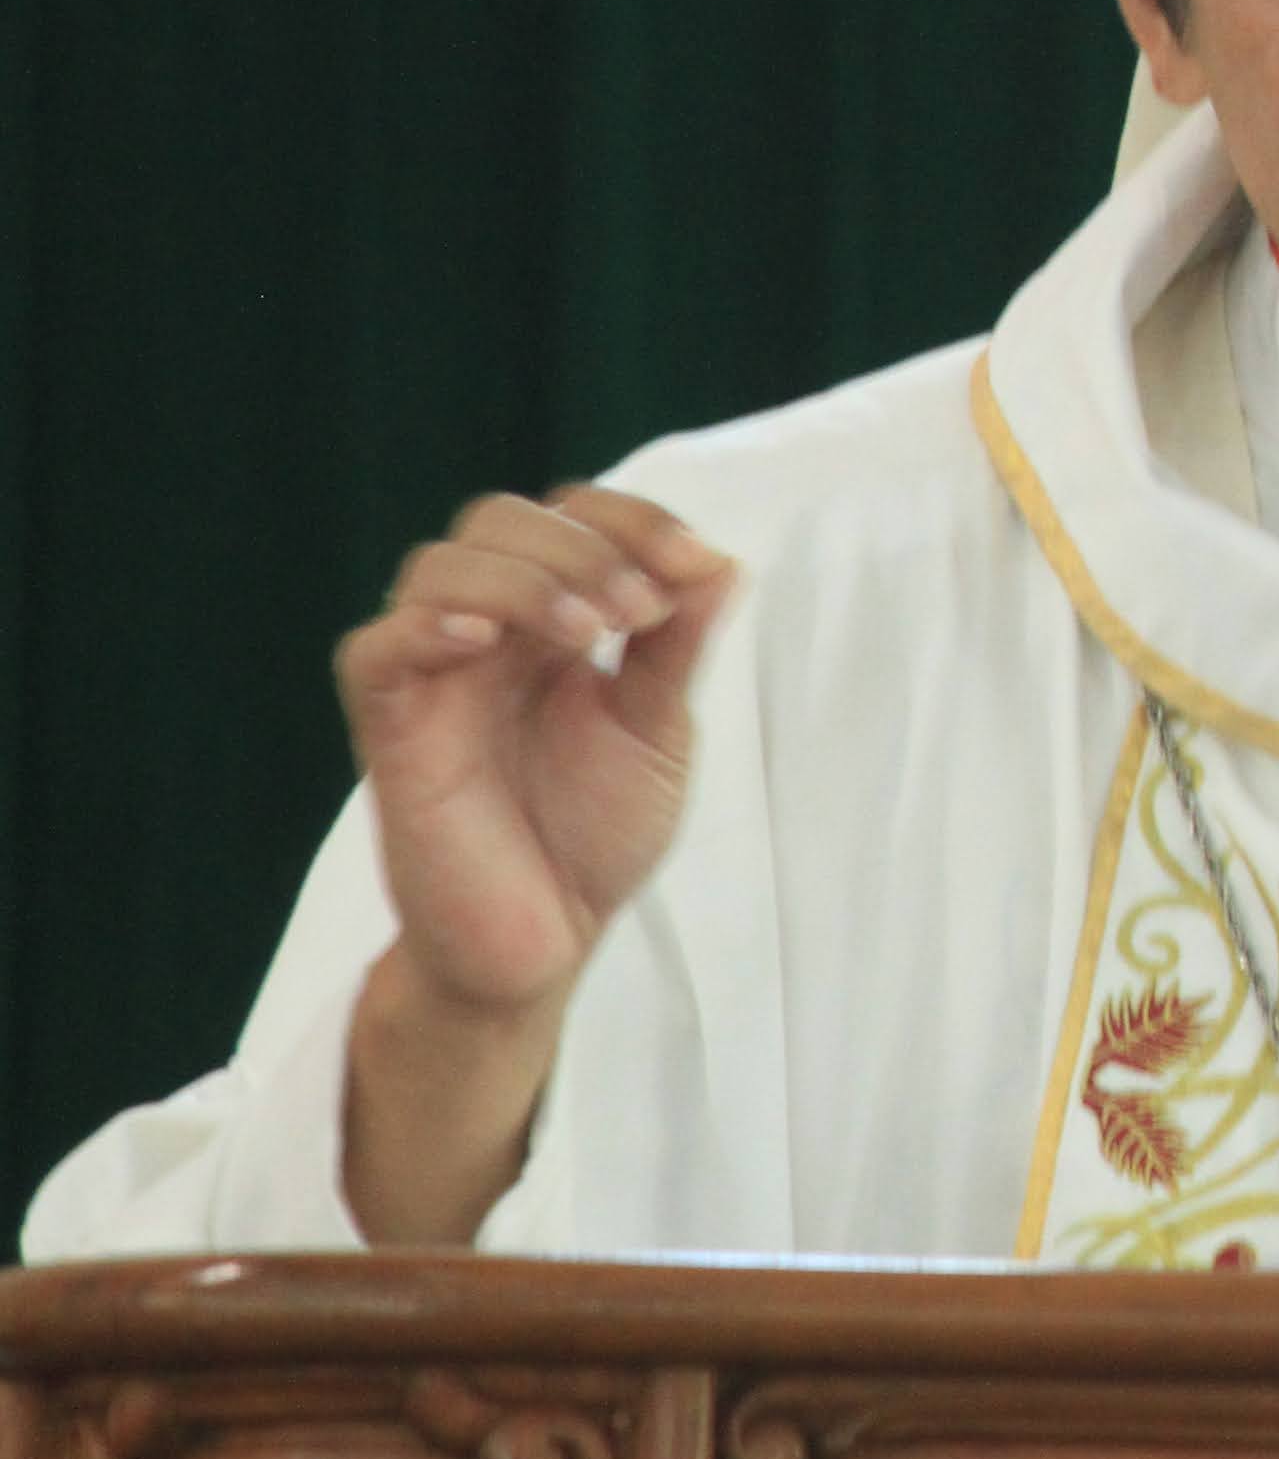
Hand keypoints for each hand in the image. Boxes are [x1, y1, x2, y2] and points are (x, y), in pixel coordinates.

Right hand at [339, 485, 736, 1015]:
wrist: (544, 942)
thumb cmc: (592, 835)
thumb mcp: (658, 732)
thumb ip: (677, 647)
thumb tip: (723, 563)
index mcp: (551, 621)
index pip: (572, 516)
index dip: (635, 521)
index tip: (696, 567)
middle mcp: (486, 634)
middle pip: (501, 520)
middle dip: (583, 544)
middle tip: (641, 611)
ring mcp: (434, 676)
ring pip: (441, 566)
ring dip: (526, 577)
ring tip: (592, 633)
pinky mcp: (392, 730)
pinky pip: (375, 650)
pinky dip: (427, 624)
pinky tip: (487, 639)